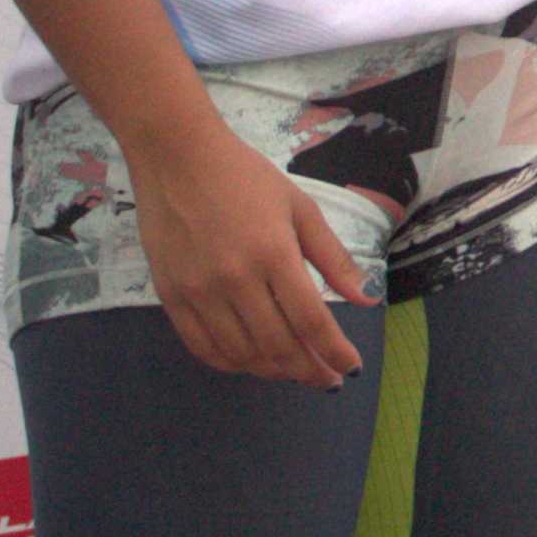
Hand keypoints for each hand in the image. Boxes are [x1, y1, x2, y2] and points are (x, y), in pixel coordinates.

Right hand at [126, 121, 370, 387]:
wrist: (177, 157)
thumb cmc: (246, 177)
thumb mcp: (300, 207)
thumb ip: (333, 257)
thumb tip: (365, 299)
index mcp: (274, 253)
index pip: (310, 320)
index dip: (333, 351)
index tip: (350, 367)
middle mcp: (235, 279)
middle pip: (277, 345)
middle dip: (308, 370)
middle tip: (326, 379)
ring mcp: (199, 290)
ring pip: (240, 353)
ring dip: (272, 371)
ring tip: (293, 371)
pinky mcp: (171, 295)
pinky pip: (201, 346)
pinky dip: (230, 363)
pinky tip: (250, 363)